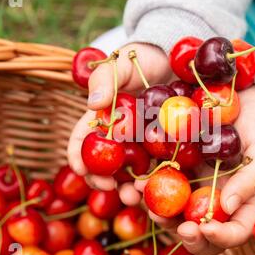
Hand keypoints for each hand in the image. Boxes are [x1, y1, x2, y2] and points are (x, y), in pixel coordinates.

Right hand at [68, 43, 172, 195]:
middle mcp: (120, 136)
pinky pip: (159, 168)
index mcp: (102, 118)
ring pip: (132, 173)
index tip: (81, 169)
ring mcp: (143, 144)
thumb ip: (106, 78)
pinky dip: (156, 181)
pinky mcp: (166, 148)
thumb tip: (94, 104)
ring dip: (130, 188)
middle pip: (105, 165)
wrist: (176, 60)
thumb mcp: (121, 62)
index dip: (77, 156)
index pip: (82, 140)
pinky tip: (158, 186)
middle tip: (110, 188)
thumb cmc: (142, 59)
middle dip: (104, 181)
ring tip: (135, 194)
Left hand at [135, 85, 254, 254]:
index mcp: (243, 202)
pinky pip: (163, 183)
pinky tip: (140, 184)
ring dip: (162, 216)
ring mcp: (196, 185)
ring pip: (177, 212)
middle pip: (202, 231)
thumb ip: (251, 180)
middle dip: (187, 234)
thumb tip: (227, 207)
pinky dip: (150, 187)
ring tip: (151, 208)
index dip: (220, 238)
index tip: (205, 228)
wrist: (246, 101)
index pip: (235, 232)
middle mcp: (217, 200)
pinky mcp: (180, 168)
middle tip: (175, 225)